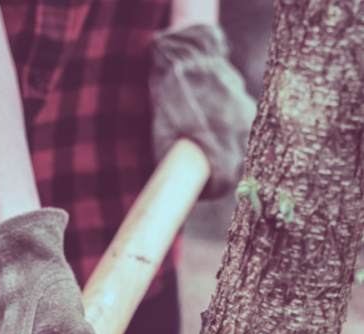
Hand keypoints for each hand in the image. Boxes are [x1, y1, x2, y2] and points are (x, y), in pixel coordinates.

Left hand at [150, 23, 256, 198]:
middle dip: (221, 177)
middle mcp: (237, 130)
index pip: (224, 180)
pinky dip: (234, 142)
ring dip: (229, 160)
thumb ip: (171, 161)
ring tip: (209, 157)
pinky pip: (245, 136)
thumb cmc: (172, 101)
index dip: (213, 191)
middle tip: (203, 178)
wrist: (191, 61)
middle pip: (236, 169)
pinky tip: (218, 138)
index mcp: (216, 139)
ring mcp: (246, 118)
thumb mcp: (163, 134)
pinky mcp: (249, 110)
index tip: (202, 192)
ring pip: (243, 153)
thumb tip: (173, 185)